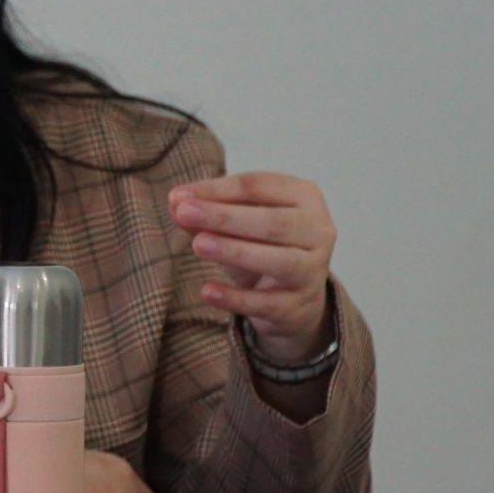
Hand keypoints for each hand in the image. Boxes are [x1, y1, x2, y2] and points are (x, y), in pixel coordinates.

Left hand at [168, 174, 337, 363]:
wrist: (295, 299)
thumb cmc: (265, 246)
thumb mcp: (238, 224)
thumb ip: (209, 211)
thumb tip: (176, 202)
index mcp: (304, 197)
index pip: (258, 187)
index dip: (217, 190)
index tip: (178, 196)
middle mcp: (317, 231)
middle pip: (272, 222)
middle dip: (225, 217)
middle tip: (184, 213)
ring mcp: (312, 270)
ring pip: (279, 260)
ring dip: (235, 251)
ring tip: (197, 244)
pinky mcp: (298, 306)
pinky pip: (267, 302)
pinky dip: (236, 298)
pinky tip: (208, 291)